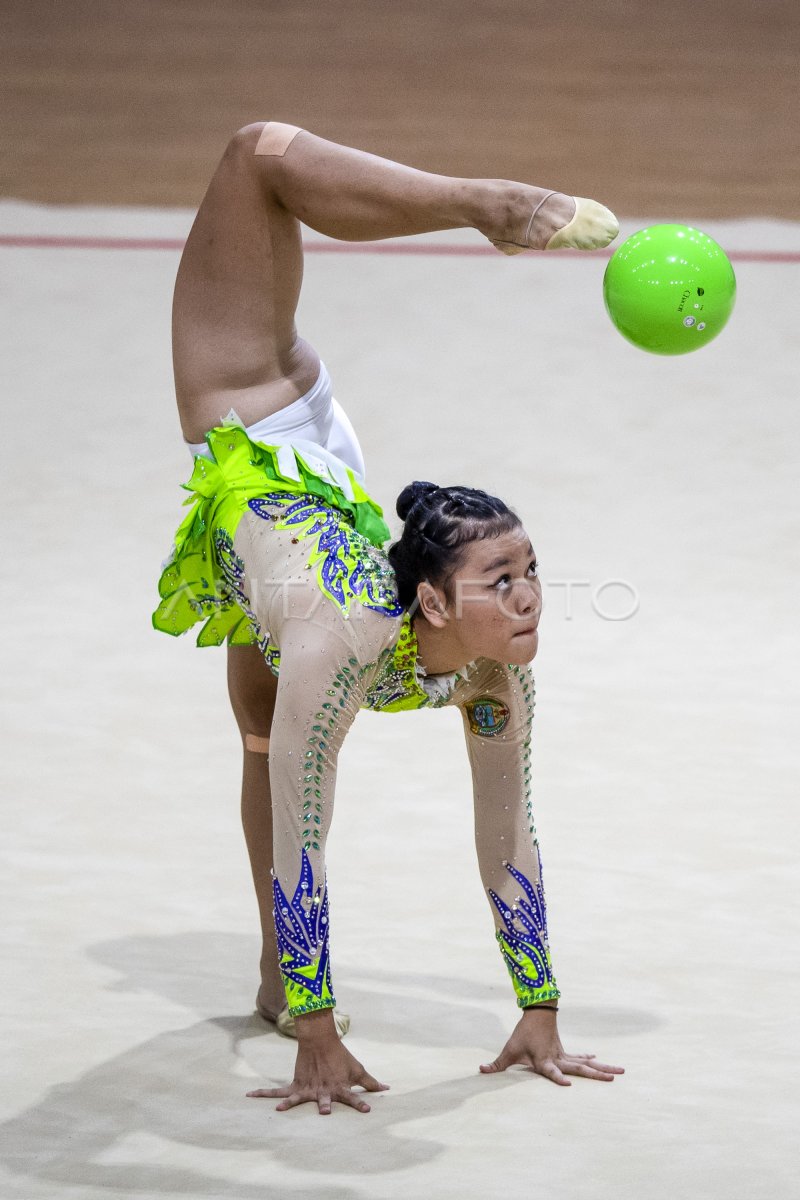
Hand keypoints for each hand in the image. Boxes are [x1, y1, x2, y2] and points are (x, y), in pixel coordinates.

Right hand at [247, 1009, 388, 1114]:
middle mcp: (323, 1089)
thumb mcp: (357, 1069)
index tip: (368, 1109)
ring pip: (298, 1098)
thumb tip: (387, 1089)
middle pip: (324, 1099)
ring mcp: (308, 1087)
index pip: (353, 1097)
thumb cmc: (340, 1057)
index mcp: (339, 1087)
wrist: (320, 1040)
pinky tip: (250, 1096)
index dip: (360, 1103)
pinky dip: (263, 1094)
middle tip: (325, 1111)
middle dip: (325, 1105)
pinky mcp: (296, 1084)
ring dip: (290, 1103)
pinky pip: (277, 1091)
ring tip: (281, 1109)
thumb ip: (370, 1082)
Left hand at [480, 1007, 624, 1086]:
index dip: (558, 1079)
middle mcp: (557, 1059)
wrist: (537, 1011)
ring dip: (603, 1068)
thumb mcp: (509, 1049)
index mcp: (544, 1061)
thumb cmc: (523, 1033)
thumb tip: (480, 1071)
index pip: (552, 1072)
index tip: (569, 1084)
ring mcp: (564, 1055)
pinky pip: (580, 1059)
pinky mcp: (565, 1052)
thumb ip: (497, 1064)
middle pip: (580, 1069)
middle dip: (597, 1075)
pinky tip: (600, 1062)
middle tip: (614, 1079)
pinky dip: (590, 1061)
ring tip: (621, 1072)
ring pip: (586, 1064)